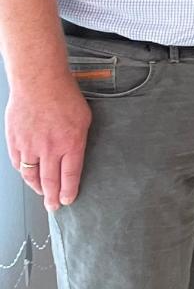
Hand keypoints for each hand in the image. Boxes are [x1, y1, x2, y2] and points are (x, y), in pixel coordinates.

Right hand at [6, 69, 88, 210]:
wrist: (38, 81)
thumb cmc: (64, 95)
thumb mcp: (84, 119)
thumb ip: (79, 140)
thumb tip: (75, 154)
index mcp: (70, 144)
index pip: (70, 176)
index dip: (68, 192)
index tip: (68, 201)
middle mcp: (49, 148)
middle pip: (50, 181)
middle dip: (52, 197)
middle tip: (54, 207)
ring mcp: (29, 145)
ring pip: (31, 175)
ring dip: (37, 187)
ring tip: (42, 193)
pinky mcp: (15, 140)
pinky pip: (18, 163)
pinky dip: (23, 172)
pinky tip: (28, 175)